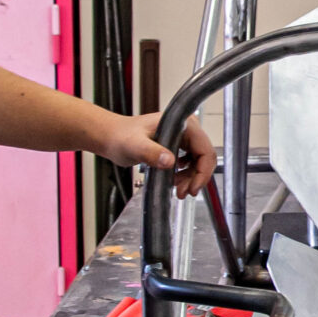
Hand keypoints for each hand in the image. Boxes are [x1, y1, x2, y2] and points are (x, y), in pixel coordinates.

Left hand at [101, 109, 216, 198]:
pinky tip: (174, 181)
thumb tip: (170, 161)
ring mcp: (183, 137)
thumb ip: (151, 152)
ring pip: (198, 162)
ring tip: (178, 190)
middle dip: (197, 178)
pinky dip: (185, 175)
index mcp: (182, 124)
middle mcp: (186, 129)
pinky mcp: (178, 146)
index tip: (193, 188)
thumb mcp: (135, 146)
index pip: (204, 149)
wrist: (112, 138)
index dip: (203, 171)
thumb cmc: (121, 136)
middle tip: (184, 193)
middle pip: (204, 157)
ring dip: (190, 179)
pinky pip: (190, 163)